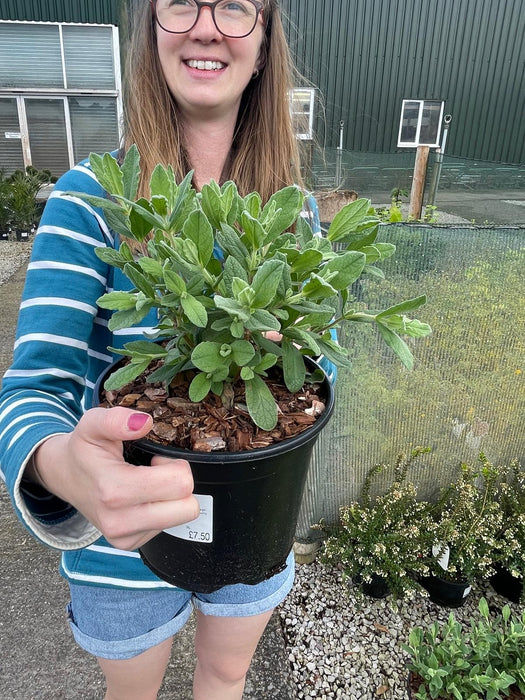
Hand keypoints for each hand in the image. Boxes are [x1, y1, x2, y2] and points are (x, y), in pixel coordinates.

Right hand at [32, 407, 199, 549]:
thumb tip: (144, 422)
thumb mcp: (93, 424)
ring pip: (182, 519)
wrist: (64, 476)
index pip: (180, 484)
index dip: (176, 465)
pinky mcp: (128, 544)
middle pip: (188, 508)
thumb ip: (116, 419)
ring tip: (147, 484)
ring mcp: (124, 538)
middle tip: (157, 472)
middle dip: (180, 483)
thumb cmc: (84, 449)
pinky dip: (161, 510)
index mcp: (114, 491)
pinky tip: (140, 498)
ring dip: (172, 498)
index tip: (157, 460)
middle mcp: (119, 522)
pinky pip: (168, 527)